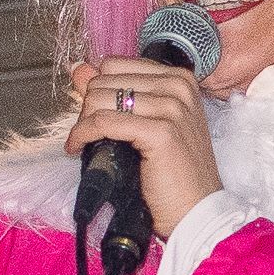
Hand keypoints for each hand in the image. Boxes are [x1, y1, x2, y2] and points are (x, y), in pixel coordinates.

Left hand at [64, 57, 223, 239]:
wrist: (196, 209)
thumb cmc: (173, 171)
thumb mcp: (145, 123)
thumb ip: (113, 92)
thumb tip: (79, 69)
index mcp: (178, 78)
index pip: (115, 64)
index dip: (97, 89)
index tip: (93, 114)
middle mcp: (178, 86)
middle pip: (105, 80)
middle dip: (88, 107)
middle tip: (90, 134)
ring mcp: (172, 107)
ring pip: (100, 99)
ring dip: (83, 122)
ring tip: (85, 142)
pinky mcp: (160, 131)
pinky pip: (103, 122)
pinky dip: (83, 134)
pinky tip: (78, 147)